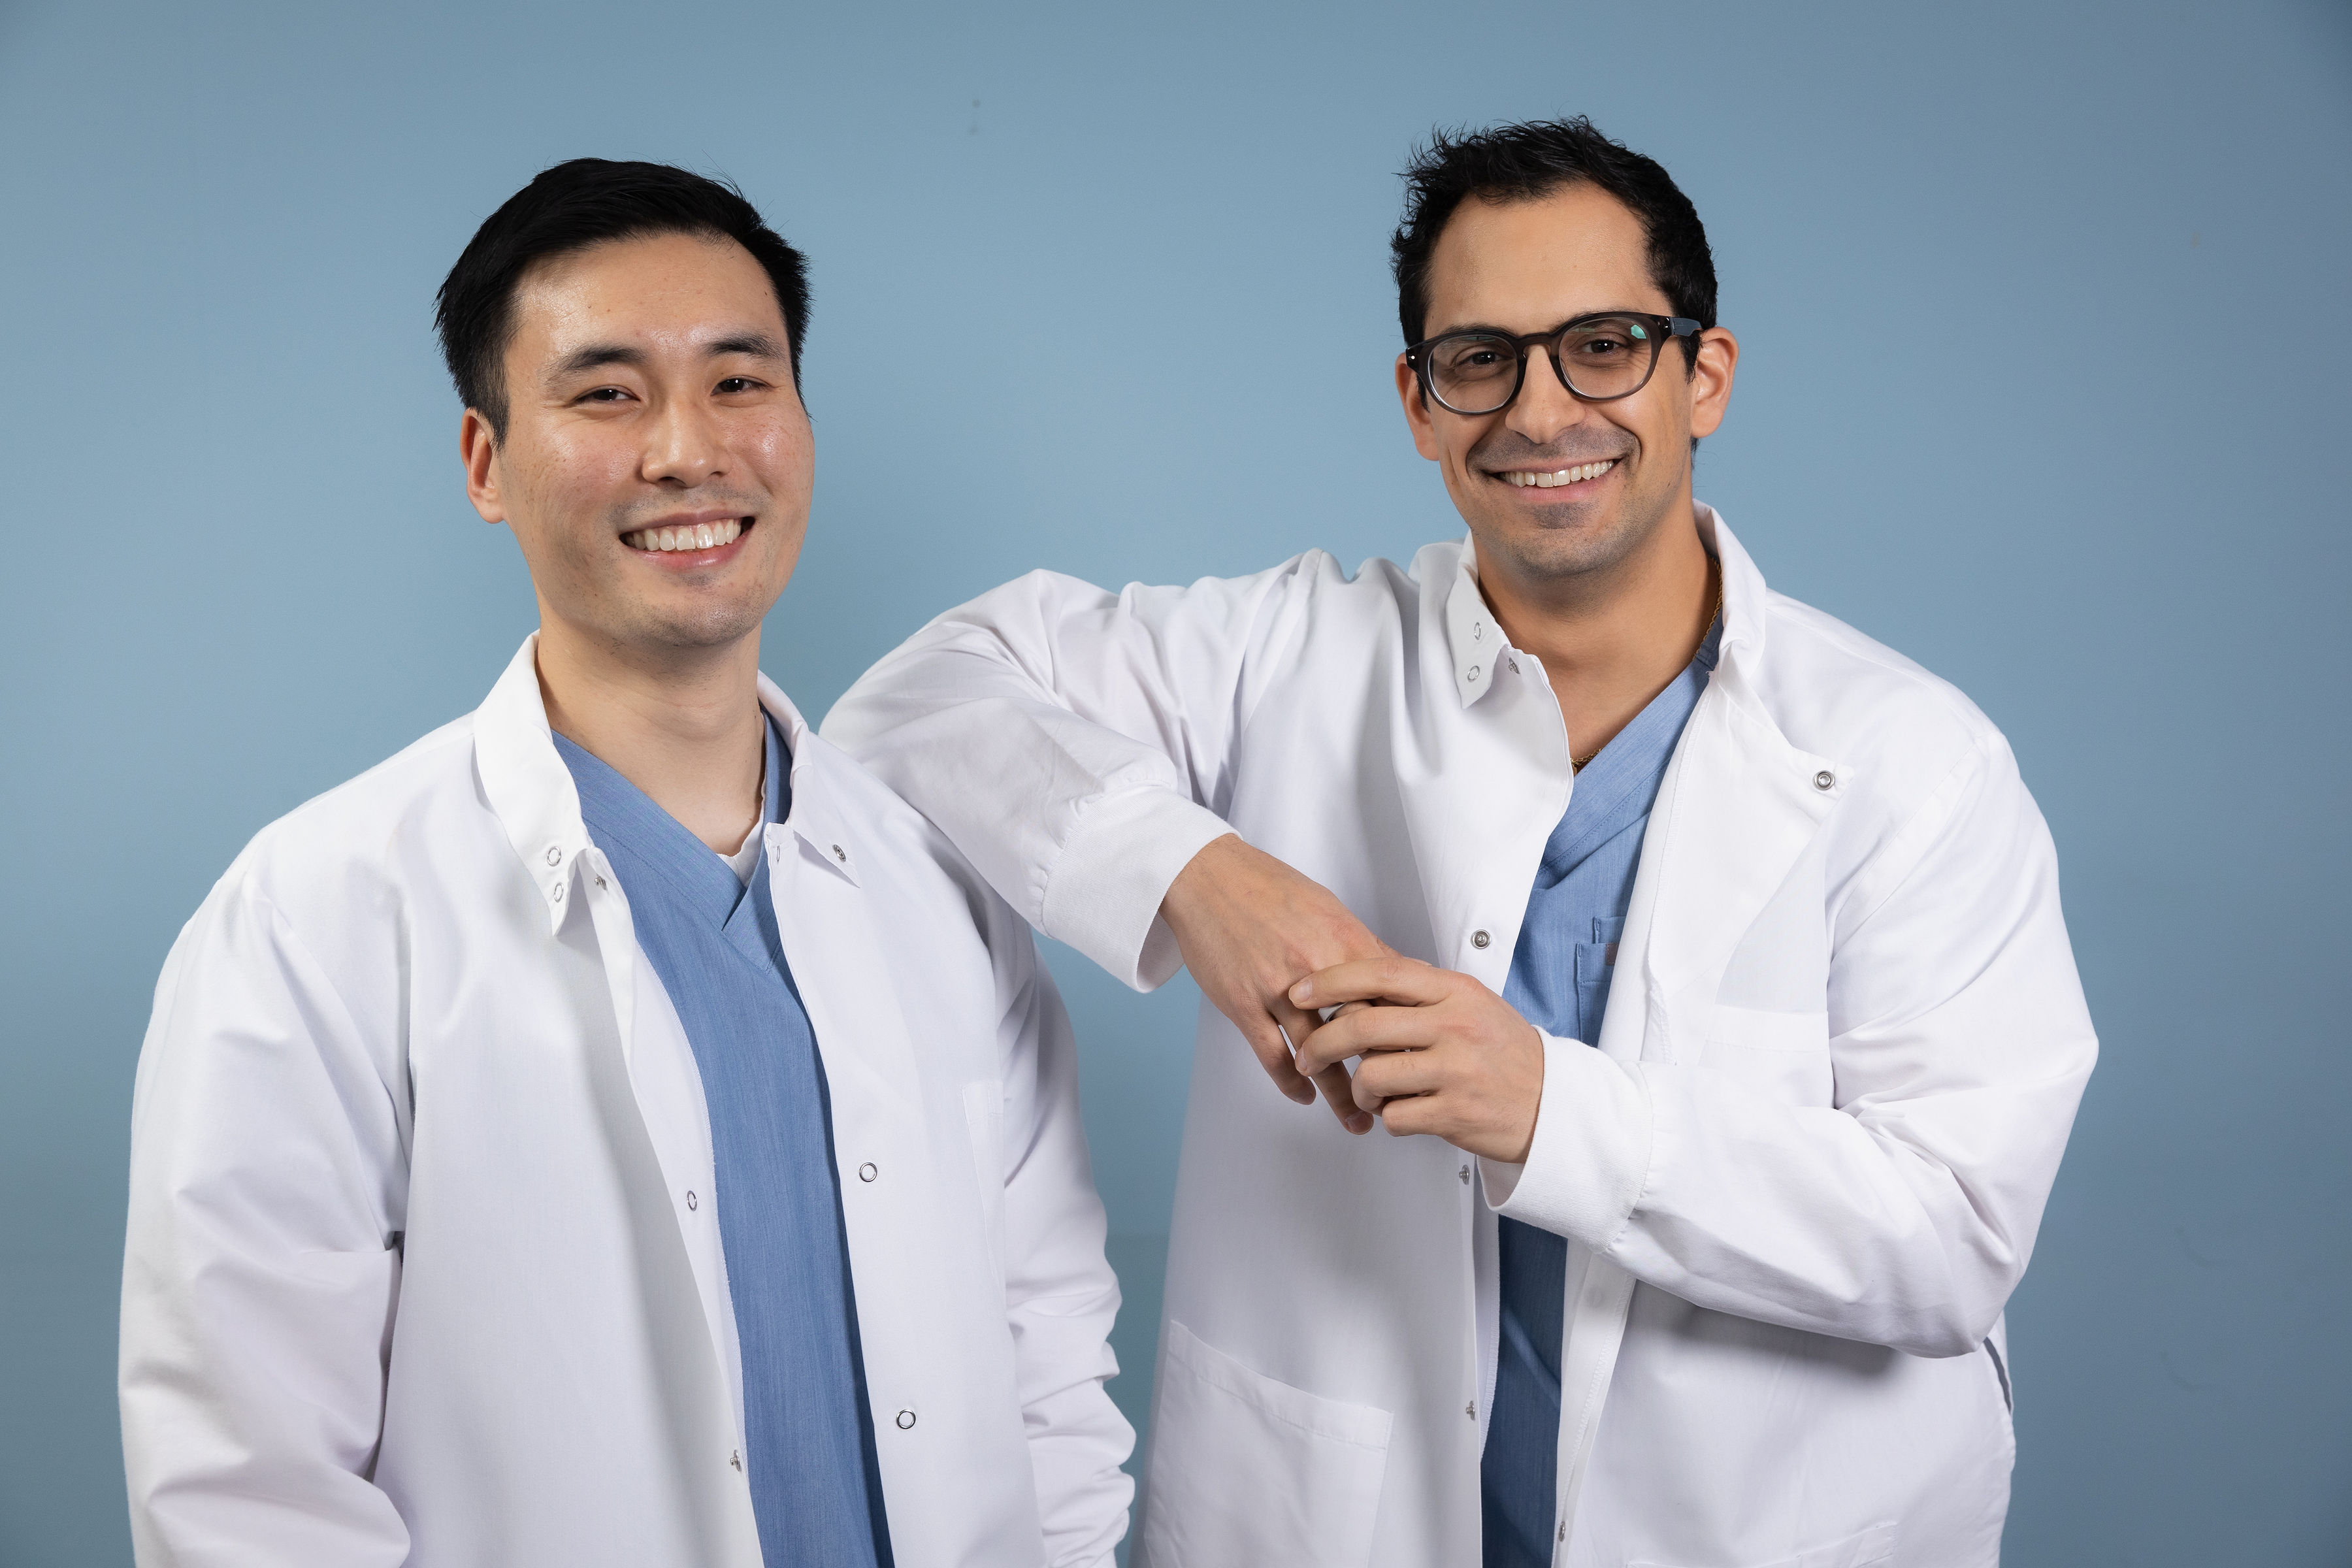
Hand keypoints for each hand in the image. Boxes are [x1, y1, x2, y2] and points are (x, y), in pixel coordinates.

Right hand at [1159, 835, 1385, 1133]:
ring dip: (1340, 1095)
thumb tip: (1397, 974)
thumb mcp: (1327, 908)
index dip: (1411, 1035)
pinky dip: (1290, 1083)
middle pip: (1363, 1032)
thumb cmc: (1266, 887)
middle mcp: (1316, 967)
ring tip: (1359, 1119)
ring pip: (1318, 1055)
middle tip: (1401, 1100)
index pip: (1392, 998)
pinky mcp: (1242, 1003)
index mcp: (1343, 940)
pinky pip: (1271, 1055)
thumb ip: (1361, 946)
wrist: (1205, 876)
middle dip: (1386, 1072)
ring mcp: (1276, 988)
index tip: (1425, 1061)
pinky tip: (1302, 1095)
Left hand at [1289, 956, 1545, 1164]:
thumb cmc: (1502, 1052)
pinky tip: (1401, 1111)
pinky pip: (1393, 1116)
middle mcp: (1455, 1026)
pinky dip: (1387, 1117)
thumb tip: (1355, 981)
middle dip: (1320, 1044)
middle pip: (1362, 1026)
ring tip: (1369, 1092)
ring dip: (1357, 1089)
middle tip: (1307, 1056)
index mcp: (1455, 992)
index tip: (1300, 991)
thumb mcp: (1469, 1005)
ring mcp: (1456, 1071)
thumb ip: (1419, 992)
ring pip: (1371, 1075)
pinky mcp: (1455, 1114)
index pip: (1380, 973)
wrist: (1551, 1104)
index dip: (1331, 981)